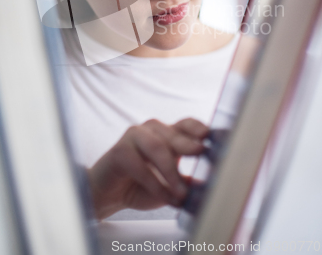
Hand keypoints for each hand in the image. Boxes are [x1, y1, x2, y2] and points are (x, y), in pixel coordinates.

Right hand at [86, 118, 208, 218]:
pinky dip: (154, 183)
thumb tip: (212, 186)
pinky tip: (165, 197)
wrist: (110, 194)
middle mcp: (152, 130)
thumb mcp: (170, 185)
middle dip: (188, 144)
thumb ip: (187, 182)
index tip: (210, 135)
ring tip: (182, 193)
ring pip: (157, 147)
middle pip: (173, 134)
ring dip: (171, 172)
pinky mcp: (119, 150)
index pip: (186, 124)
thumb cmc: (141, 185)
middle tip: (201, 152)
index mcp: (167, 134)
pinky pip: (139, 165)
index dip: (198, 127)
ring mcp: (134, 136)